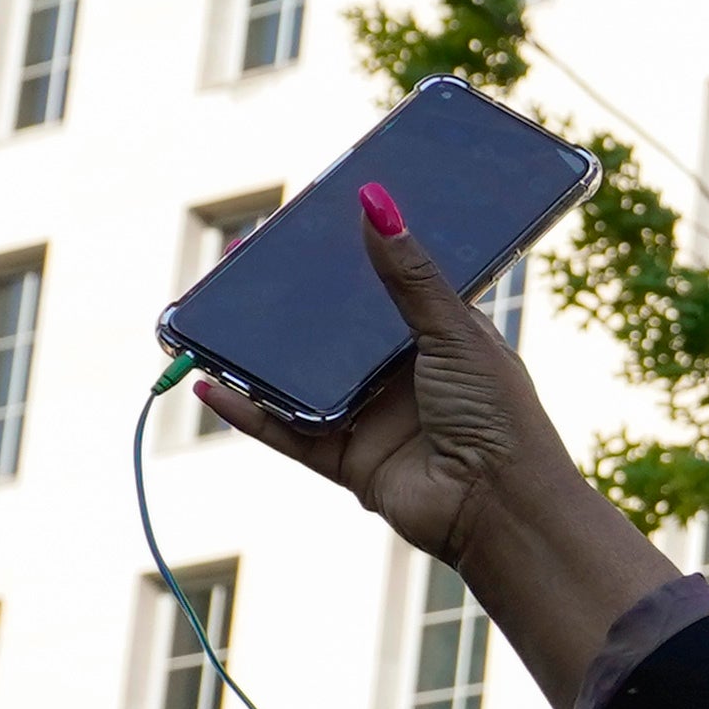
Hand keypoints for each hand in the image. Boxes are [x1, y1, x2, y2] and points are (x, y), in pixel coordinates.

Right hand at [192, 192, 571, 565]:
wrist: (500, 507)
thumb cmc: (497, 415)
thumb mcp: (454, 333)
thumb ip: (410, 275)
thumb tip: (375, 201)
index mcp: (439, 337)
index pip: (383, 287)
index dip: (345, 260)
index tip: (300, 229)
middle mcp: (403, 375)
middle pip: (332, 331)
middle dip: (288, 304)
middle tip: (236, 268)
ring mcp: (372, 418)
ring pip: (301, 380)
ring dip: (257, 357)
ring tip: (207, 321)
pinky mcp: (348, 461)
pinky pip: (286, 432)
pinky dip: (248, 412)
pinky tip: (210, 386)